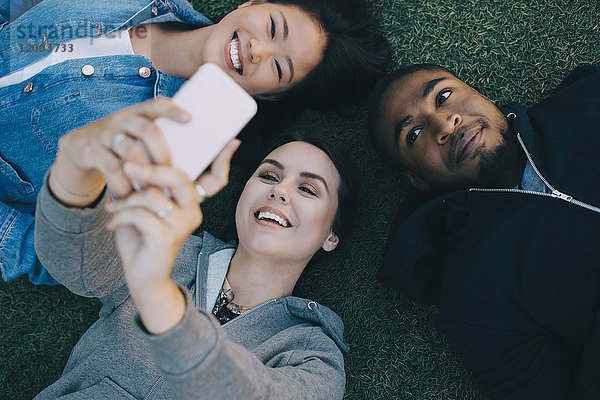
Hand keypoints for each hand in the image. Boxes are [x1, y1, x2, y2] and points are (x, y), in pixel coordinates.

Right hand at [51, 97, 188, 205]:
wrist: (78, 148)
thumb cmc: (120, 146)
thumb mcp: (136, 137)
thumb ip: (156, 142)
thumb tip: (191, 162)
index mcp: (138, 114)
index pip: (156, 104)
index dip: (172, 110)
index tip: (189, 119)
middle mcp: (122, 119)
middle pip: (148, 130)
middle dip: (163, 153)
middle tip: (172, 173)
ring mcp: (105, 133)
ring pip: (131, 151)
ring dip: (146, 173)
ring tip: (156, 190)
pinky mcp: (90, 150)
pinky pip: (112, 168)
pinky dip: (124, 184)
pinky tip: (132, 195)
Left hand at [105, 140, 238, 333]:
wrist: (142, 275)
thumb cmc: (142, 237)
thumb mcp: (145, 205)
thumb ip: (148, 185)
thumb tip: (135, 154)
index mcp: (192, 200)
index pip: (214, 178)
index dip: (222, 159)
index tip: (230, 140)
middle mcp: (193, 211)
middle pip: (179, 177)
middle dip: (151, 169)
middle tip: (127, 165)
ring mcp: (183, 225)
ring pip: (154, 196)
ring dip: (127, 198)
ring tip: (114, 205)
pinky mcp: (167, 238)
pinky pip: (141, 214)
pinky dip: (121, 215)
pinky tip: (112, 222)